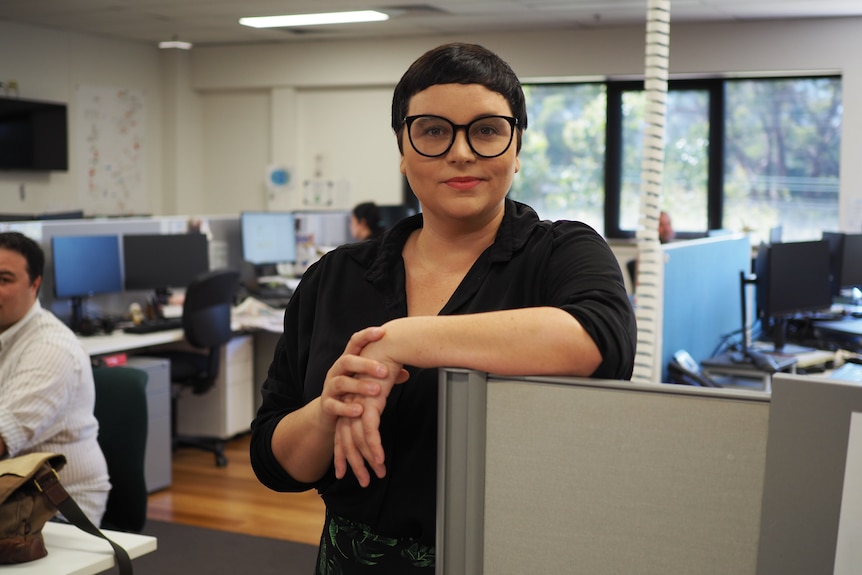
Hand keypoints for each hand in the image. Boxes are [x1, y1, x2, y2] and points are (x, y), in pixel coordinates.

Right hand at [319, 326, 387, 433]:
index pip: (354, 343)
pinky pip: (334, 405)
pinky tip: (360, 410)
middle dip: (365, 364)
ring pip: (341, 382)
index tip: (382, 332)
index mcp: (347, 361)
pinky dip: (347, 408)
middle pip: (347, 361)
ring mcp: (329, 388)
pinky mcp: (326, 405)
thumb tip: (405, 373)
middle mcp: (336, 371)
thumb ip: (383, 377)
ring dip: (359, 386)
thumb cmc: (352, 392)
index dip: (366, 336)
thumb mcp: (365, 381)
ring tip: (377, 391)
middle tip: (385, 371)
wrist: (328, 412)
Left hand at [333, 337, 408, 485]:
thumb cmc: (389, 359)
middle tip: (363, 482)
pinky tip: (380, 461)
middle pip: (348, 441)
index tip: (345, 471)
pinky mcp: (369, 403)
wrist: (390, 343)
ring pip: (359, 441)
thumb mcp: (383, 381)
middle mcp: (351, 405)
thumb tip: (390, 392)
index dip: (343, 453)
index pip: (344, 433)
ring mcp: (359, 404)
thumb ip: (383, 391)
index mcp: (352, 401)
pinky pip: (370, 431)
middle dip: (355, 464)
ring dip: (367, 461)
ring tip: (376, 476)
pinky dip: (374, 448)